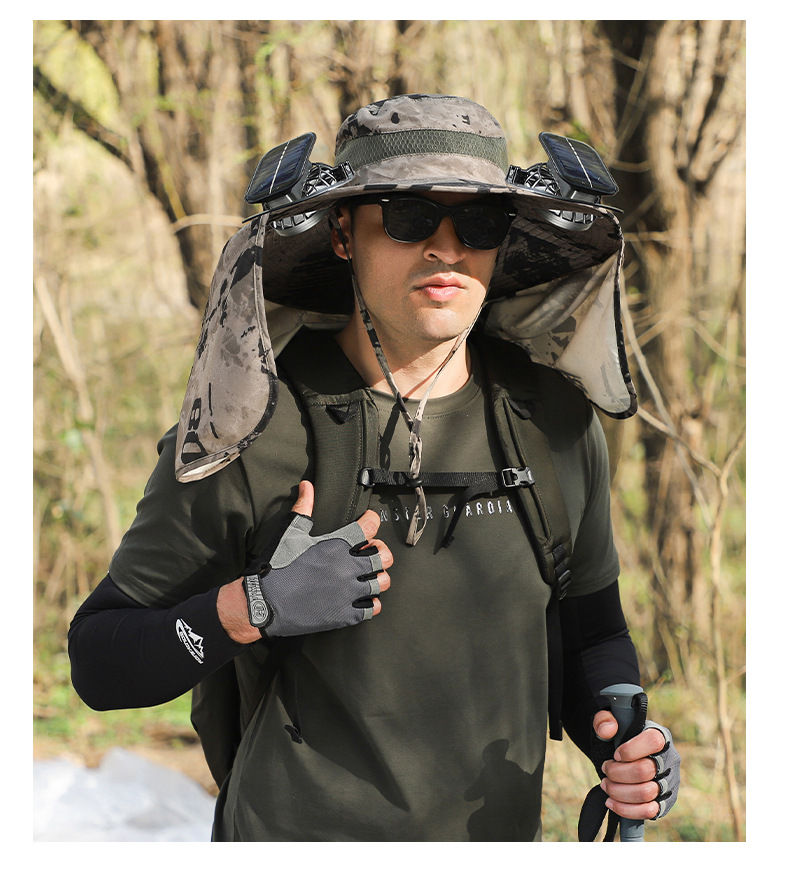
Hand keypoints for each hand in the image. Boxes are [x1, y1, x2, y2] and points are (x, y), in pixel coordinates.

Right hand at [217, 480, 392, 642]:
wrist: (262, 603)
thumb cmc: (275, 567)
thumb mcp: (289, 533)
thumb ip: (303, 507)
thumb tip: (307, 486)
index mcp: (336, 545)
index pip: (369, 527)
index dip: (372, 522)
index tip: (368, 523)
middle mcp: (347, 567)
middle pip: (384, 556)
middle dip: (380, 552)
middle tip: (369, 553)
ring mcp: (348, 592)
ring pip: (382, 582)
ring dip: (376, 577)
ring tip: (365, 576)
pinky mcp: (344, 614)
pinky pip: (372, 608)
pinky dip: (370, 602)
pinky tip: (360, 597)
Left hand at [593, 710, 666, 820]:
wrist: (624, 759)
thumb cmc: (618, 739)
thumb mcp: (608, 724)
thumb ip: (604, 721)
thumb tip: (608, 730)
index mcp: (660, 736)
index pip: (653, 741)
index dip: (630, 750)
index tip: (615, 754)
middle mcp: (670, 760)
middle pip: (644, 771)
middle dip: (617, 772)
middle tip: (605, 769)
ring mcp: (669, 783)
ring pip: (645, 793)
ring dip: (618, 791)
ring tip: (606, 784)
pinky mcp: (664, 803)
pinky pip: (649, 811)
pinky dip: (626, 809)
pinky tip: (611, 801)